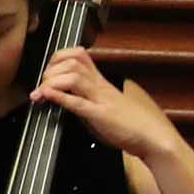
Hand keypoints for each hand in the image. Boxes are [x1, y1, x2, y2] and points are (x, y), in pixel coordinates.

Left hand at [33, 46, 173, 159]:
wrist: (152, 137)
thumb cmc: (128, 124)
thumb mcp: (102, 103)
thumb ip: (84, 96)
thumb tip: (60, 94)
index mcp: (100, 82)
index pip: (78, 55)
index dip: (57, 57)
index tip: (47, 70)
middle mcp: (100, 86)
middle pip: (72, 62)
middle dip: (50, 69)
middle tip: (42, 84)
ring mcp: (101, 99)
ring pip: (74, 77)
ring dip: (52, 81)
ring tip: (42, 91)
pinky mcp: (101, 115)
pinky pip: (78, 102)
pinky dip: (60, 97)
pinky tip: (47, 95)